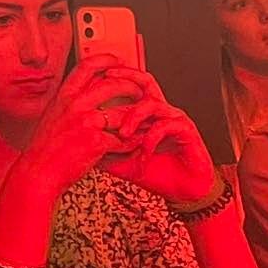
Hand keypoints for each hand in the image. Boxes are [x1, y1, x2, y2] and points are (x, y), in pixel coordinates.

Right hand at [5, 53, 148, 201]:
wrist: (39, 170)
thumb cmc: (46, 146)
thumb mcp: (54, 114)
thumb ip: (71, 101)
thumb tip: (89, 90)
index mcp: (64, 95)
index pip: (88, 66)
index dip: (107, 60)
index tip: (120, 61)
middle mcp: (75, 104)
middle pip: (113, 84)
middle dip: (132, 86)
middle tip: (140, 92)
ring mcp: (86, 123)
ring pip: (123, 114)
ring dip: (137, 120)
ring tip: (143, 124)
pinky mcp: (96, 143)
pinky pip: (123, 140)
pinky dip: (131, 144)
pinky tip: (133, 146)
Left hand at [97, 71, 218, 204]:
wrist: (183, 192)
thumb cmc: (156, 174)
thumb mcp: (122, 162)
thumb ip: (105, 150)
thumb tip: (79, 143)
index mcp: (146, 115)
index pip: (130, 87)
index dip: (113, 81)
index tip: (91, 80)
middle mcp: (161, 112)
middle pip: (145, 82)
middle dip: (126, 75)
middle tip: (107, 77)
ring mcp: (174, 119)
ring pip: (152, 103)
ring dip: (134, 116)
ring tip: (123, 134)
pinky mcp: (187, 131)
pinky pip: (166, 125)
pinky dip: (152, 137)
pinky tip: (144, 151)